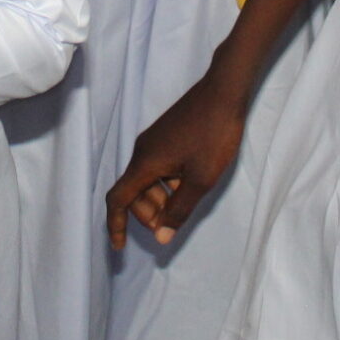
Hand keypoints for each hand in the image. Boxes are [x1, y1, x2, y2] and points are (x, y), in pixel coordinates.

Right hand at [105, 67, 247, 248]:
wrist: (224, 92)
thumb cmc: (213, 136)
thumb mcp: (200, 179)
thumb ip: (179, 210)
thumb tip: (161, 237)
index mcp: (144, 163)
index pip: (118, 200)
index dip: (116, 225)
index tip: (121, 247)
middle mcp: (142, 152)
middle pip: (133, 193)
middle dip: (149, 214)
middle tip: (172, 223)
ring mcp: (153, 142)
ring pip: (147, 180)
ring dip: (160, 199)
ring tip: (186, 202)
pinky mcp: (165, 136)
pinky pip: (157, 167)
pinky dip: (167, 183)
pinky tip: (190, 183)